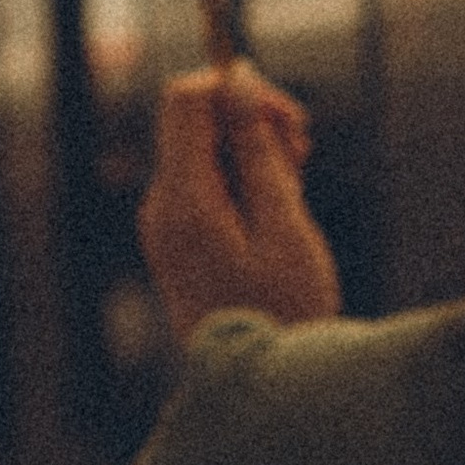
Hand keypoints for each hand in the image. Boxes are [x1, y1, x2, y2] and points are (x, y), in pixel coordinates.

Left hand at [137, 65, 341, 339]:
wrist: (262, 382)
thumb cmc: (285, 308)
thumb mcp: (283, 223)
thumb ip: (256, 150)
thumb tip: (237, 81)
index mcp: (183, 201)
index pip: (187, 100)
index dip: (238, 90)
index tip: (288, 122)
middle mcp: (161, 206)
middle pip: (195, 121)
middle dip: (250, 121)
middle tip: (303, 155)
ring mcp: (165, 224)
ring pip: (204, 150)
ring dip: (252, 151)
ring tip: (296, 188)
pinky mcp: (177, 237)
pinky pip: (205, 182)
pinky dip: (242, 179)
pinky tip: (278, 207)